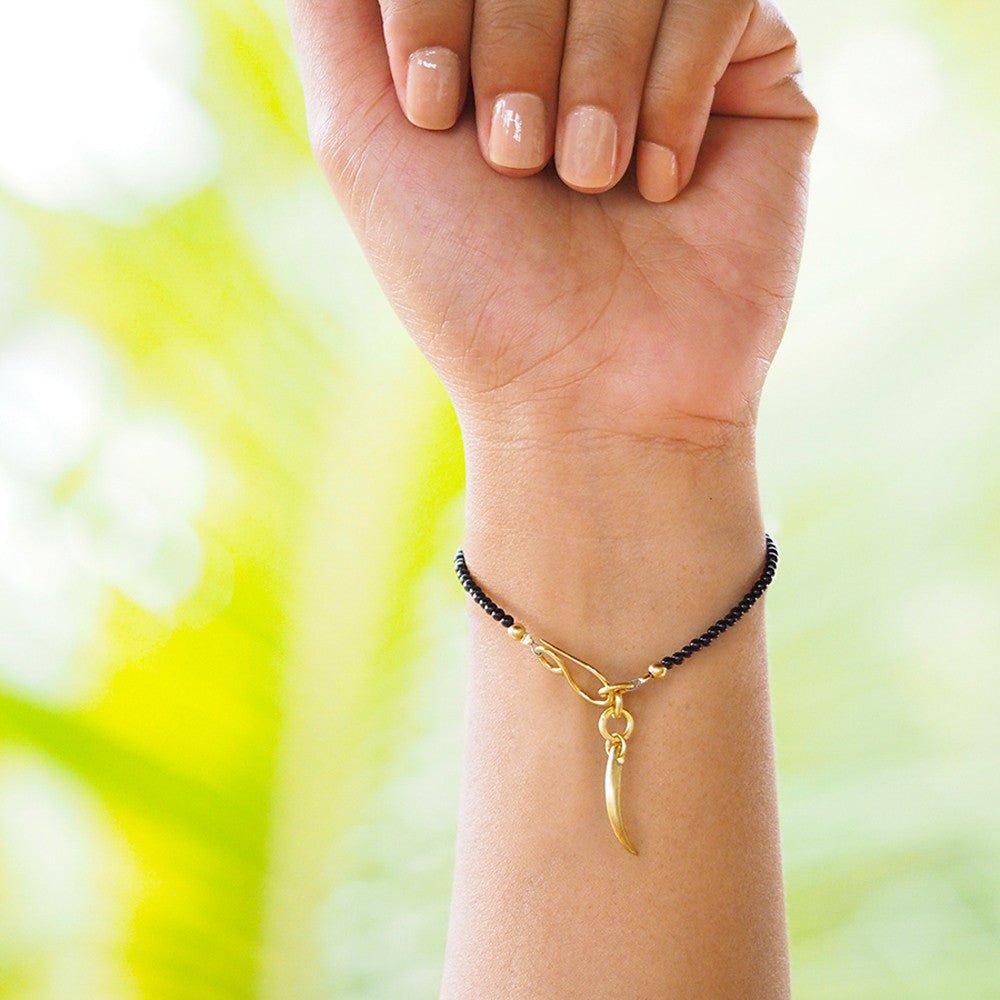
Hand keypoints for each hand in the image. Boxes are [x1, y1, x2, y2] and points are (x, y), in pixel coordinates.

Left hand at [287, 0, 815, 448]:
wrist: (590, 389)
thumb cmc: (472, 278)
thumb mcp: (361, 132)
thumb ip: (343, 5)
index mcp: (492, 26)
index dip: (440, 7)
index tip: (435, 114)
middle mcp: (581, 27)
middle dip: (516, 48)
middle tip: (518, 163)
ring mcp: (671, 45)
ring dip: (595, 80)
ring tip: (590, 181)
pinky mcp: (756, 75)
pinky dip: (674, 94)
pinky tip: (659, 187)